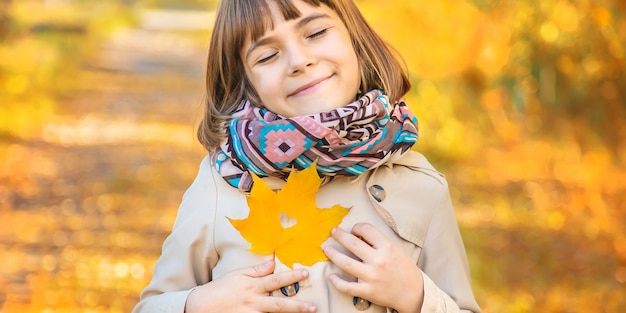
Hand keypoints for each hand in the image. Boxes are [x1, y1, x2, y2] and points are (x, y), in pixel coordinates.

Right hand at [185, 259, 316, 312]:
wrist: (200, 306)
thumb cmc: (220, 288)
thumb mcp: (237, 275)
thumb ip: (256, 270)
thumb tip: (272, 262)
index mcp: (253, 287)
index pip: (275, 280)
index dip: (291, 276)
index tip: (306, 273)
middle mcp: (253, 302)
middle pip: (279, 305)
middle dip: (297, 306)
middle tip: (314, 307)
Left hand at [323, 223, 423, 312]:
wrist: (414, 292)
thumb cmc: (404, 269)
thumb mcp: (395, 250)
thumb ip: (379, 242)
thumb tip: (359, 234)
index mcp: (387, 248)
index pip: (367, 230)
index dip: (357, 227)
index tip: (353, 229)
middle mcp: (379, 261)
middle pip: (352, 244)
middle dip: (340, 236)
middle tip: (333, 232)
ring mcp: (372, 277)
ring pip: (346, 263)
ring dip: (333, 254)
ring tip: (327, 249)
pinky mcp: (368, 291)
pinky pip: (347, 286)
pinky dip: (337, 282)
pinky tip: (331, 276)